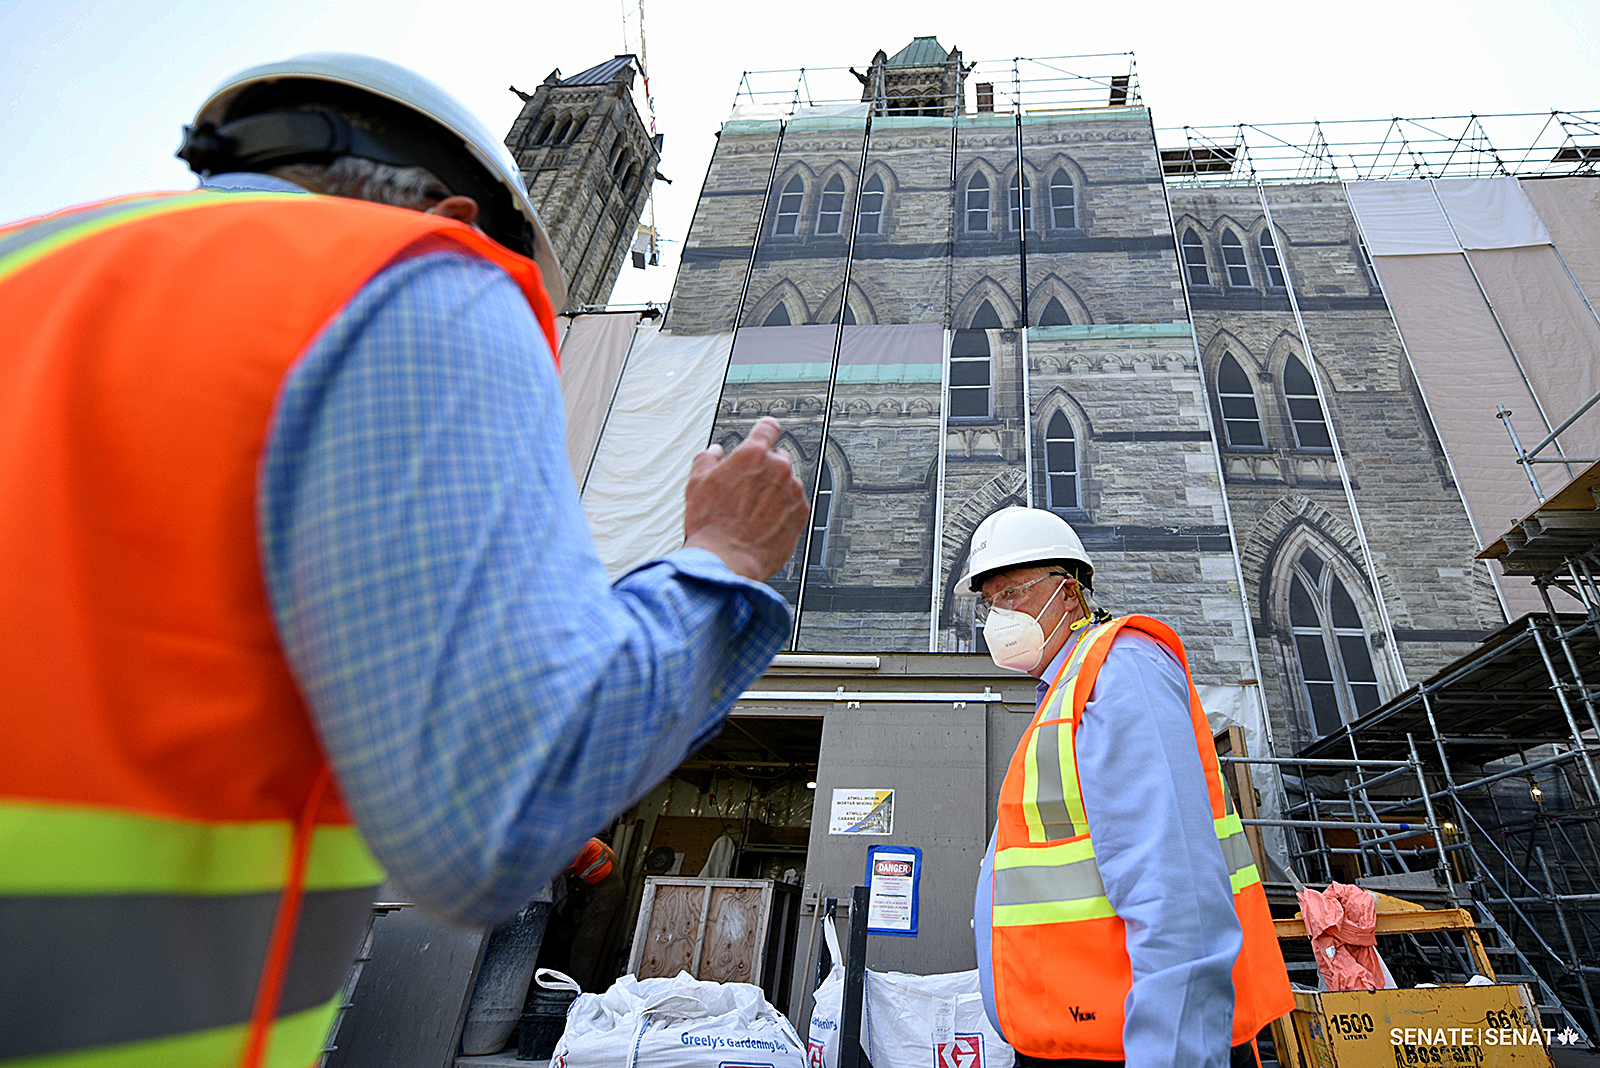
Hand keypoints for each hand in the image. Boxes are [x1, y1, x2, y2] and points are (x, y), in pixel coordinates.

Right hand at [683, 417, 808, 580]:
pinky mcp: (801, 513)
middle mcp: (778, 469)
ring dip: (773, 491)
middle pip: (777, 458)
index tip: (766, 433)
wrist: (727, 559)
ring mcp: (792, 491)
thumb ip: (708, 459)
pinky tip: (764, 522)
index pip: (768, 427)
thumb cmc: (711, 525)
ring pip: (786, 483)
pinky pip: (794, 504)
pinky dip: (783, 510)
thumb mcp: (697, 483)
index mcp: (753, 455)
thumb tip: (715, 452)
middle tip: (746, 489)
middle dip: (764, 469)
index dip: (765, 430)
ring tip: (752, 511)